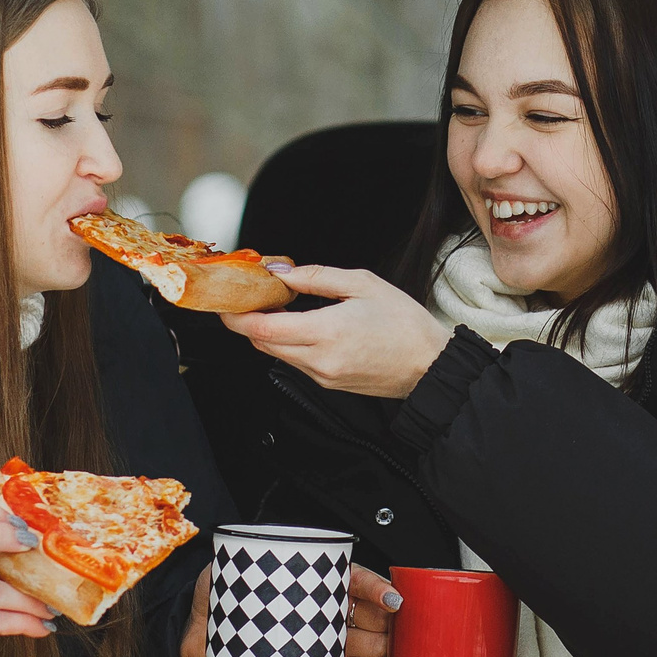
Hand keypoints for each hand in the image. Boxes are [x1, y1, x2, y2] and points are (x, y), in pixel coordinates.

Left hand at [179, 561, 404, 656]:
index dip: (375, 586)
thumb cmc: (217, 605)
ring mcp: (323, 635)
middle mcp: (322, 604)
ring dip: (381, 653)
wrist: (205, 646)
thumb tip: (220, 585)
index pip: (351, 576)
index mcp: (307, 577)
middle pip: (366, 610)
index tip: (391, 598)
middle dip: (385, 622)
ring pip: (363, 642)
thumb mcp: (210, 583)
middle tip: (394, 633)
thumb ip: (212, 582)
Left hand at [222, 265, 453, 398]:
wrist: (430, 365)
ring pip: (276, 354)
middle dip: (247, 322)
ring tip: (275, 306)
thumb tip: (280, 272)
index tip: (227, 301)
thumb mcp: (362, 284)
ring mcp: (322, 376)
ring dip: (267, 332)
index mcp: (326, 333)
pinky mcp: (328, 384)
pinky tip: (298, 325)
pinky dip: (287, 343)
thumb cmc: (404, 324)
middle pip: (262, 344)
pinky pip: (295, 362)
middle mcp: (319, 361)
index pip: (262, 329)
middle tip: (247, 297)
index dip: (236, 316)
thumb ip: (316, 277)